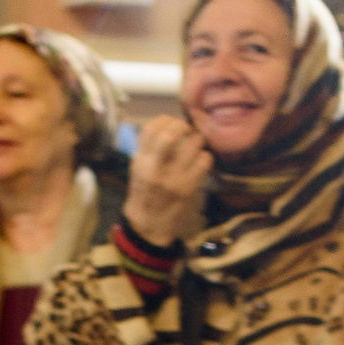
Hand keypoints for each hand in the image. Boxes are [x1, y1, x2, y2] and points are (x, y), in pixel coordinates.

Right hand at [123, 115, 212, 248]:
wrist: (149, 225)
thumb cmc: (144, 193)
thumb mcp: (138, 168)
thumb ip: (149, 147)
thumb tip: (168, 123)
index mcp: (141, 161)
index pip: (151, 129)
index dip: (165, 119)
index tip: (171, 122)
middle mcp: (155, 169)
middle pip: (171, 133)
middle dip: (182, 126)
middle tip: (187, 129)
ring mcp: (173, 179)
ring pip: (192, 144)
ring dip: (197, 140)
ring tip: (195, 145)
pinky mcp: (189, 188)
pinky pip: (204, 161)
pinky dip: (205, 157)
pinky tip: (200, 161)